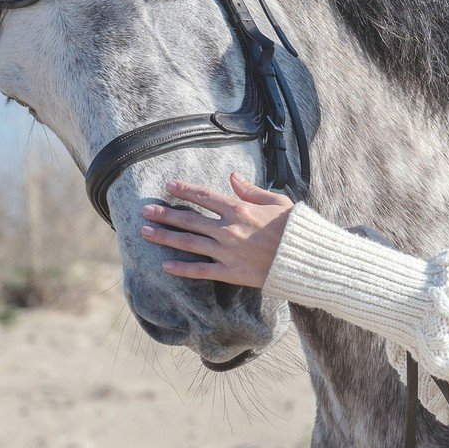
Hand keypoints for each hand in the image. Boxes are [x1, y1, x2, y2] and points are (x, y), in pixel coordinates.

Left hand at [140, 172, 295, 288]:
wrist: (303, 257)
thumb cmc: (292, 227)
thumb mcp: (275, 200)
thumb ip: (250, 189)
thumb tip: (232, 177)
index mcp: (238, 209)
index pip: (203, 196)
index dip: (184, 190)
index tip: (169, 186)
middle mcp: (227, 229)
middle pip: (189, 219)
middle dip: (165, 214)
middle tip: (145, 210)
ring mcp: (226, 251)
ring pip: (188, 243)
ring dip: (165, 237)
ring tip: (145, 233)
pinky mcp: (229, 271)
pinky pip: (200, 270)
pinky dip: (182, 268)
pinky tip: (165, 265)